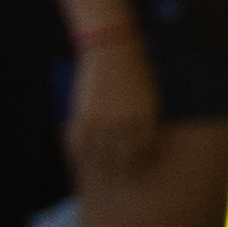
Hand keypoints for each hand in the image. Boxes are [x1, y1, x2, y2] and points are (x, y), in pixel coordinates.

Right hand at [68, 24, 160, 183]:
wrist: (111, 49)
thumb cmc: (136, 69)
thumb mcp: (150, 94)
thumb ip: (144, 118)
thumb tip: (141, 142)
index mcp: (146, 116)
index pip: (145, 150)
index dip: (142, 162)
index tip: (140, 168)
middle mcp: (124, 122)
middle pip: (122, 158)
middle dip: (123, 171)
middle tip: (122, 178)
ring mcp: (101, 120)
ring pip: (98, 156)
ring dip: (99, 167)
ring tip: (101, 173)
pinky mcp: (82, 115)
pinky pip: (77, 143)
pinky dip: (78, 154)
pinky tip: (80, 159)